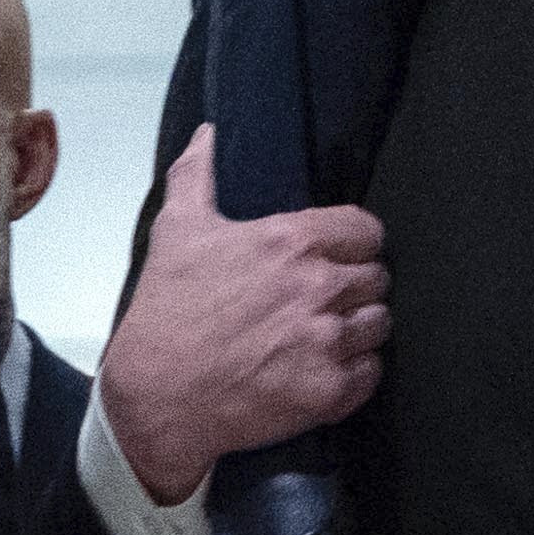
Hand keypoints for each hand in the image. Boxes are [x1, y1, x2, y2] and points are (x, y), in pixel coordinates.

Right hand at [98, 130, 388, 504]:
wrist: (154, 398)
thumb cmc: (165, 316)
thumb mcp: (176, 232)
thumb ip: (196, 175)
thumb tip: (206, 136)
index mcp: (290, 243)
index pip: (367, 231)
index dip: (352, 244)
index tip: (334, 257)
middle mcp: (317, 288)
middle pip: (377, 278)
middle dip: (353, 287)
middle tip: (319, 300)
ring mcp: (326, 341)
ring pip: (379, 325)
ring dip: (356, 329)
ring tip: (320, 335)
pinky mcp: (328, 390)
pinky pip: (370, 373)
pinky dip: (353, 373)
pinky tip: (319, 368)